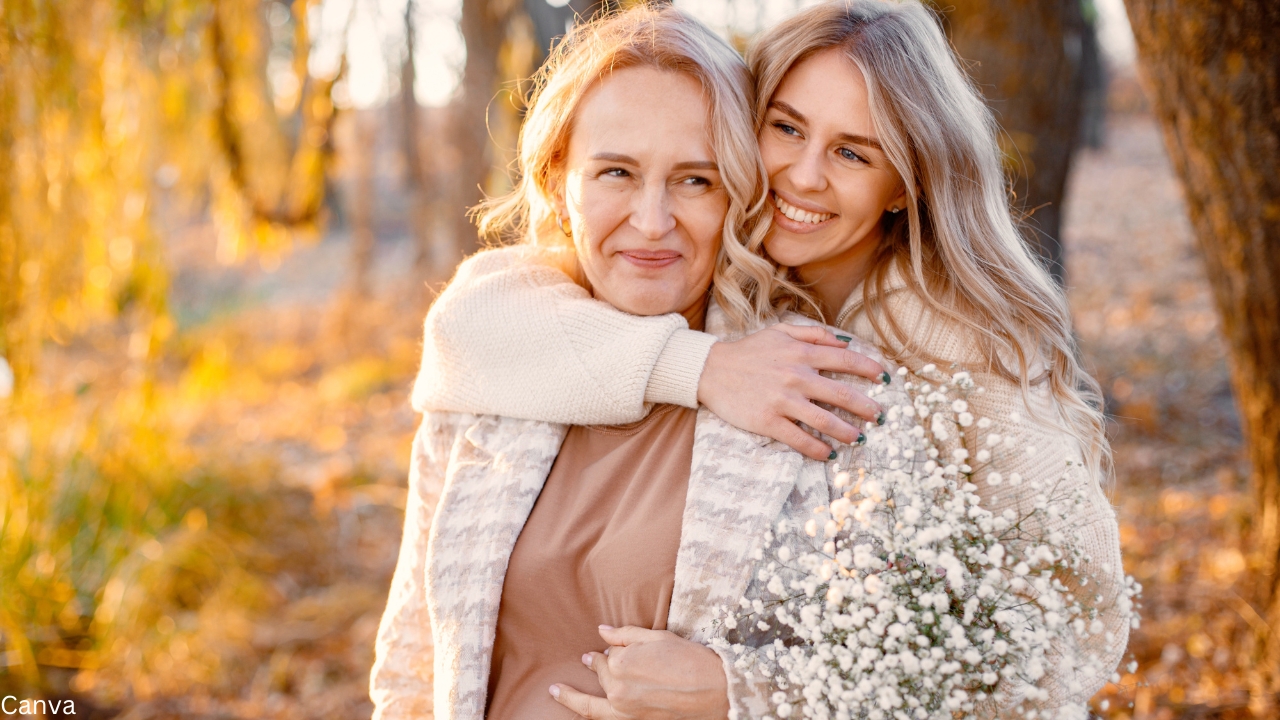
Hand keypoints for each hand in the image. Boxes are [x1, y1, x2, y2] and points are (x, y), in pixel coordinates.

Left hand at [549, 625, 729, 719]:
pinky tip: (578, 711)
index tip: (621, 647)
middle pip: (603, 674)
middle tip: (590, 659)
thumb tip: (602, 632)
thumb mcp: (658, 638)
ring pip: (591, 704)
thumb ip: (626, 635)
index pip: (611, 653)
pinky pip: (602, 719)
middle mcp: (618, 688)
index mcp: (622, 663)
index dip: (617, 649)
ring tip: (554, 691)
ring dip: (569, 698)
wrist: (717, 691)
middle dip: (601, 665)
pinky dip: (588, 713)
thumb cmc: (691, 660)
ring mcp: (624, 711)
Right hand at [697, 324, 886, 459]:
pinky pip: (799, 439)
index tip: (884, 378)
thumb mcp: (780, 332)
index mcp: (801, 354)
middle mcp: (796, 377)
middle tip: (879, 416)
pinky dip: (817, 448)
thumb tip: (845, 340)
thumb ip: (813, 334)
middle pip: (842, 394)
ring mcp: (782, 401)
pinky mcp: (768, 421)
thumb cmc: (748, 351)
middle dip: (866, 407)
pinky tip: (828, 454)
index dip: (868, 369)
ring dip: (846, 431)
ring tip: (859, 438)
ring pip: (824, 420)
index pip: (845, 360)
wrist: (710, 369)